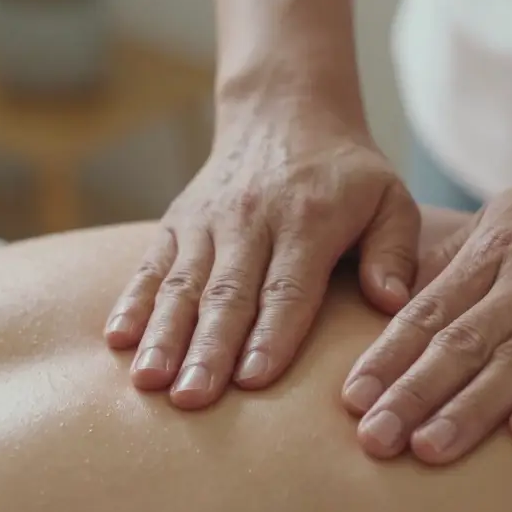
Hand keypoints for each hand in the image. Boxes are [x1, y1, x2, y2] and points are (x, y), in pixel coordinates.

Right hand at [104, 102, 418, 408]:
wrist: (284, 112)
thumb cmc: (346, 174)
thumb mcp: (390, 199)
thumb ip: (394, 251)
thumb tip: (393, 303)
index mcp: (308, 220)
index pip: (288, 288)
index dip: (271, 335)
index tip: (254, 380)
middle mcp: (251, 220)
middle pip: (227, 295)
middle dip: (208, 350)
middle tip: (193, 399)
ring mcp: (207, 221)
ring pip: (182, 285)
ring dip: (164, 335)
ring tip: (150, 381)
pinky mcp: (177, 222)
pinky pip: (150, 265)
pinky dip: (132, 302)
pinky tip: (117, 340)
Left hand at [340, 161, 511, 463]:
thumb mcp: (507, 217)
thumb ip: (454, 260)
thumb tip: (391, 297)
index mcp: (497, 251)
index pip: (430, 312)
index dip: (389, 356)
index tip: (352, 400)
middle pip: (465, 341)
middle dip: (414, 393)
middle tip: (374, 440)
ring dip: (473, 406)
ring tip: (430, 448)